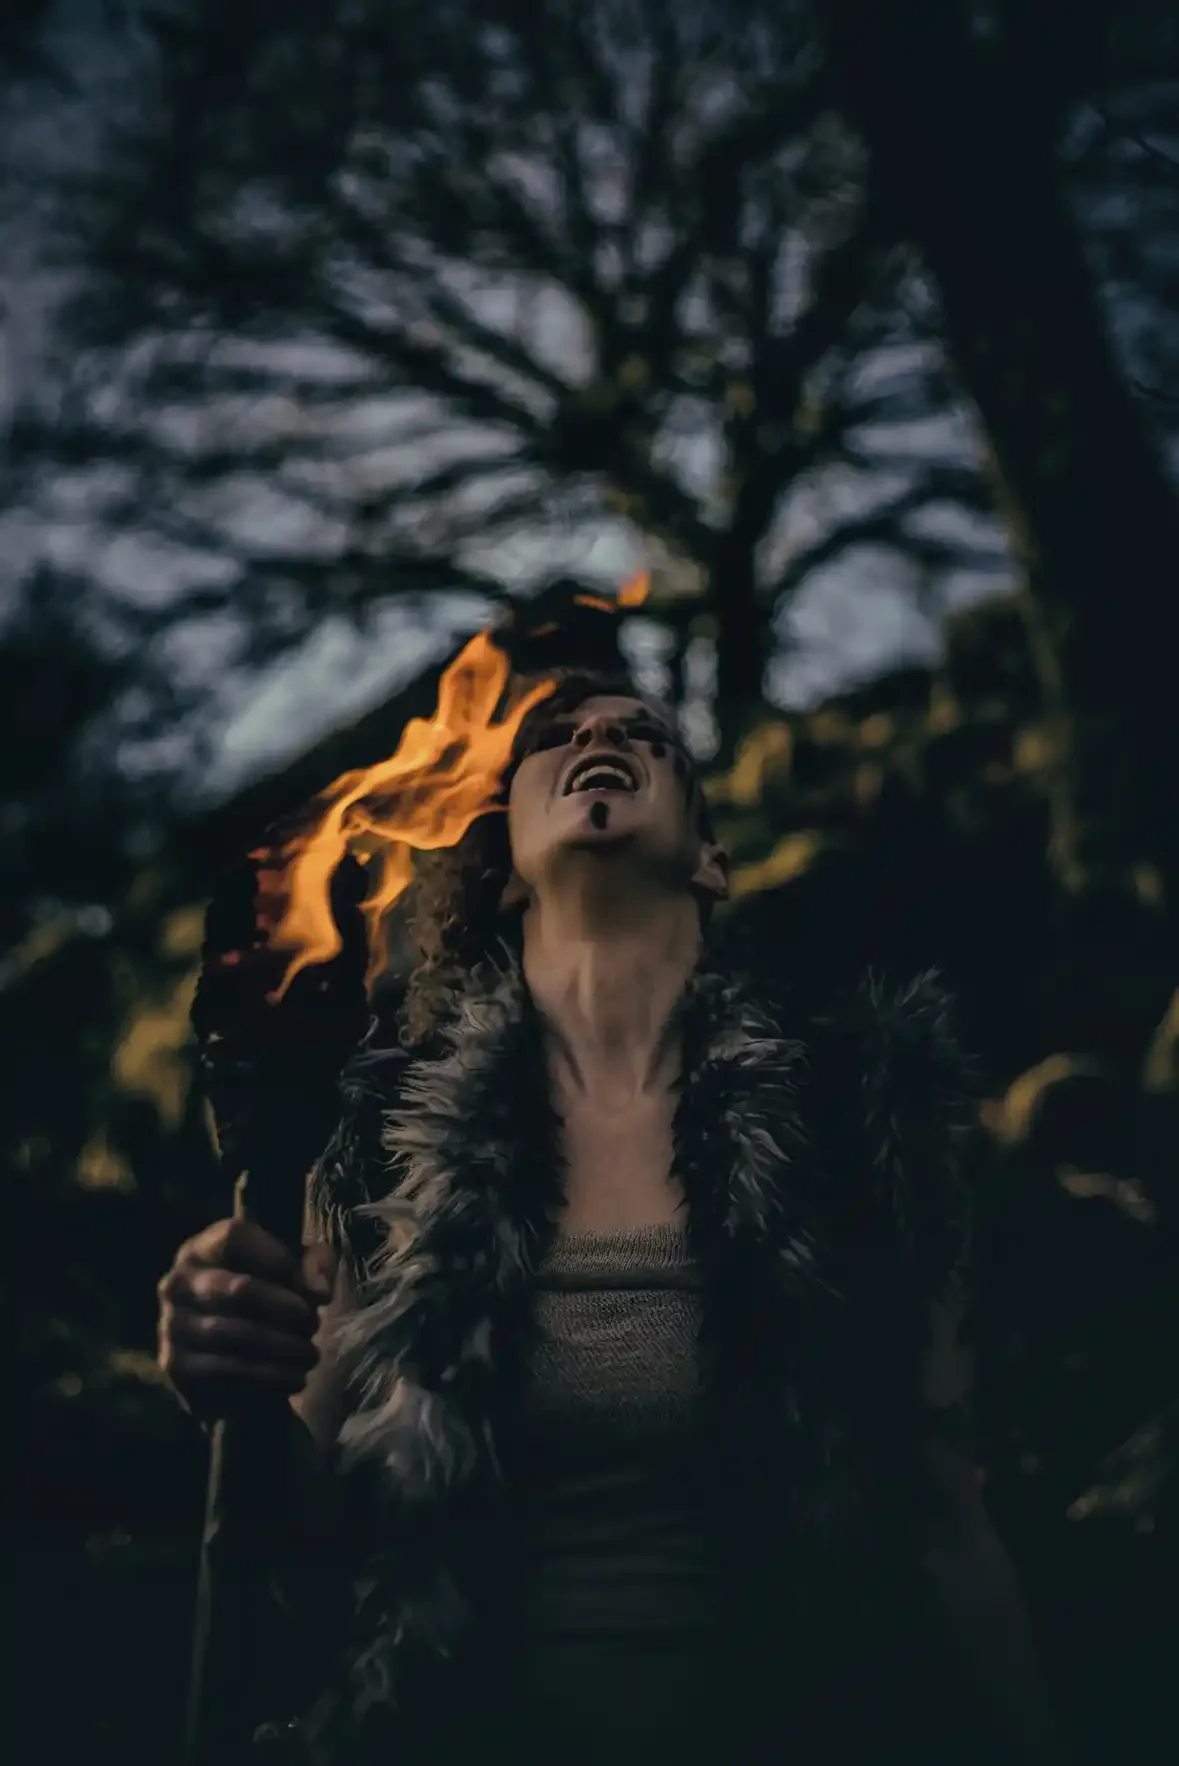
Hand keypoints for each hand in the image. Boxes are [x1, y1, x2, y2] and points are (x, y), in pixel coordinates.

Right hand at [157, 1218, 336, 1421]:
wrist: (232, 1358)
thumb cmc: (270, 1298)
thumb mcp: (297, 1271)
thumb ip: (316, 1265)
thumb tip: (319, 1292)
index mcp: (203, 1248)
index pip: (235, 1235)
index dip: (277, 1257)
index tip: (303, 1282)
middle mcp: (178, 1282)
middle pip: (240, 1288)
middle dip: (287, 1309)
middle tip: (314, 1324)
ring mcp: (171, 1325)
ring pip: (235, 1334)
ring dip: (283, 1347)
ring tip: (311, 1355)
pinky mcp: (174, 1366)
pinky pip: (225, 1372)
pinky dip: (268, 1377)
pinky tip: (294, 1378)